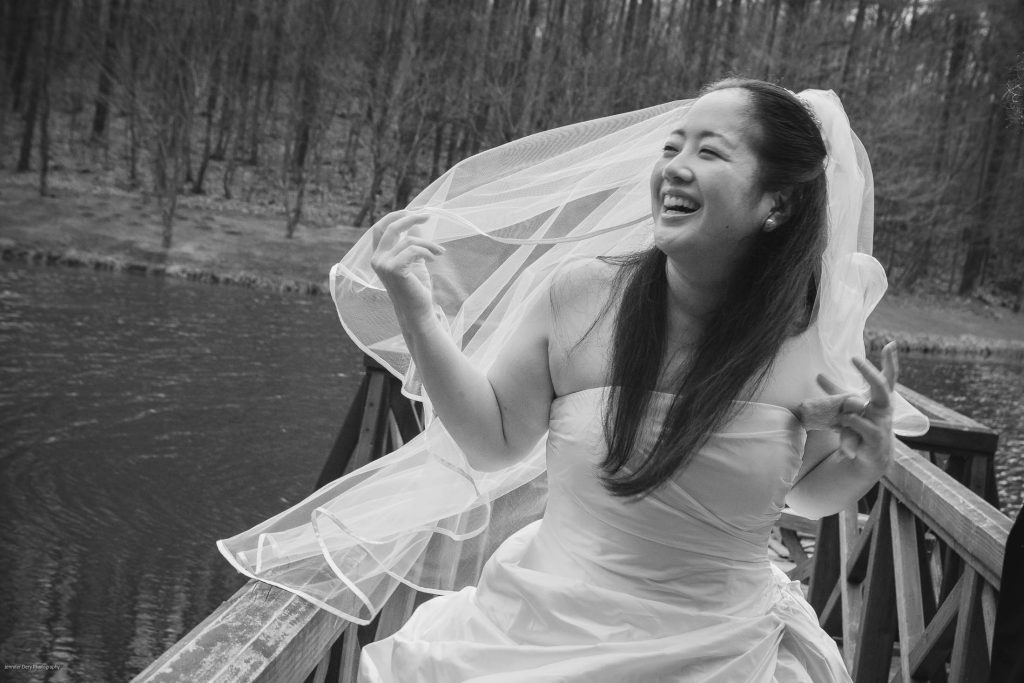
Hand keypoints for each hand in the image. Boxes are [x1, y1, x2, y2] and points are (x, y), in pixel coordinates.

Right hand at [369, 211, 445, 318]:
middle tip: (428, 216)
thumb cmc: (416, 288)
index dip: (395, 216)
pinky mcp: (393, 269)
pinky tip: (435, 258)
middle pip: (391, 227)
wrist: (418, 311)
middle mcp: (376, 259)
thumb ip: (412, 242)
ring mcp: (383, 264)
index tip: (414, 212)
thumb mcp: (414, 260)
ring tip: (440, 252)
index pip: (380, 228)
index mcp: (378, 256)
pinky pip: (413, 249)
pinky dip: (427, 251)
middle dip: (410, 218)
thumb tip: (416, 224)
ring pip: (409, 240)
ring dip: (429, 244)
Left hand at [812, 342, 897, 468]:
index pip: (890, 376)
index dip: (891, 361)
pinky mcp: (875, 435)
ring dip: (845, 407)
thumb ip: (836, 391)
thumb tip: (818, 375)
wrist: (871, 455)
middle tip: (854, 358)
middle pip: (881, 386)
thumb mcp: (849, 405)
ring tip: (840, 415)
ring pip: (858, 405)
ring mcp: (882, 421)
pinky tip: (842, 426)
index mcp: (882, 397)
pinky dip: (844, 421)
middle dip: (868, 372)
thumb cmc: (862, 425)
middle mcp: (885, 407)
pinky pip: (854, 422)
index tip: (890, 344)